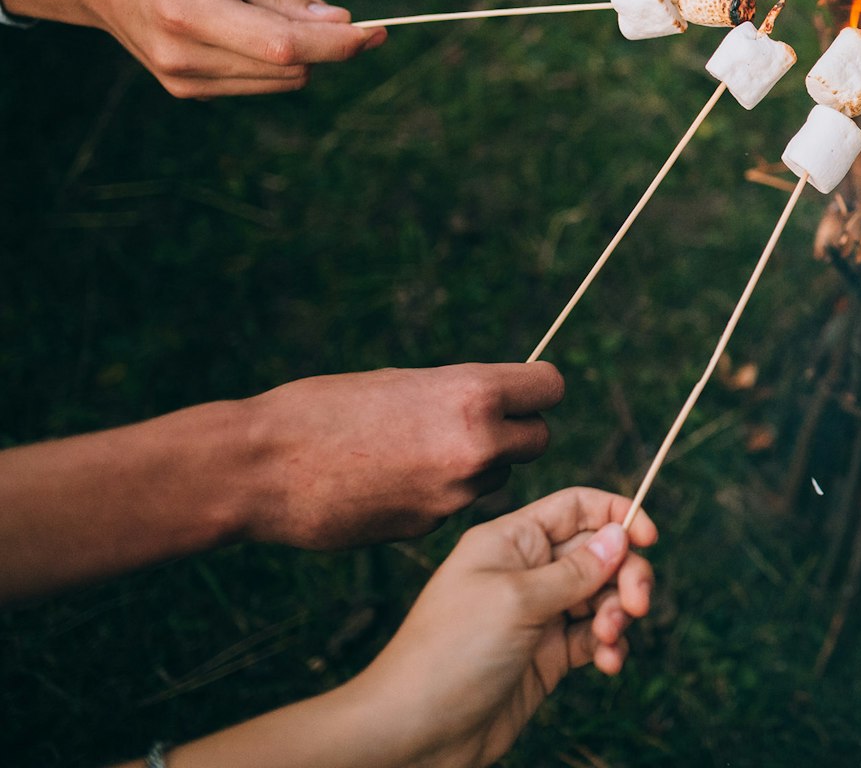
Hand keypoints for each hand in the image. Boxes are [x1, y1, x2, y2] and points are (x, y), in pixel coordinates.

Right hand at [241, 364, 563, 548]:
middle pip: (539, 439)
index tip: (518, 393)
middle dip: (516, 432)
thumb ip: (460, 394)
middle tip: (479, 426)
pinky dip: (439, 495)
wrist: (261, 467)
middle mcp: (476, 445)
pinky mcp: (430, 526)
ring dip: (478, 468)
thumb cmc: (325, 409)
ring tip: (421, 453)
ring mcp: (455, 493)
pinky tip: (393, 483)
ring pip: (499, 477)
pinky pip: (457, 505)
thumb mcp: (403, 382)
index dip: (533, 390)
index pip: (551, 388)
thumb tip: (500, 402)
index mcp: (472, 394)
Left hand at [345, 487, 656, 767]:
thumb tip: (620, 534)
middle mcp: (527, 571)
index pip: (576, 507)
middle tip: (636, 605)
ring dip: (618, 614)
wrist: (415, 732)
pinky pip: (594, 638)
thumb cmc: (449, 654)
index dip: (617, 514)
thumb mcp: (517, 600)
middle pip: (599, 553)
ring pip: (602, 597)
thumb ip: (576, 569)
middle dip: (626, 574)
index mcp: (510, 541)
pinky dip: (609, 646)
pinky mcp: (548, 656)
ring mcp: (539, 614)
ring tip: (608, 640)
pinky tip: (607, 662)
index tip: (650, 538)